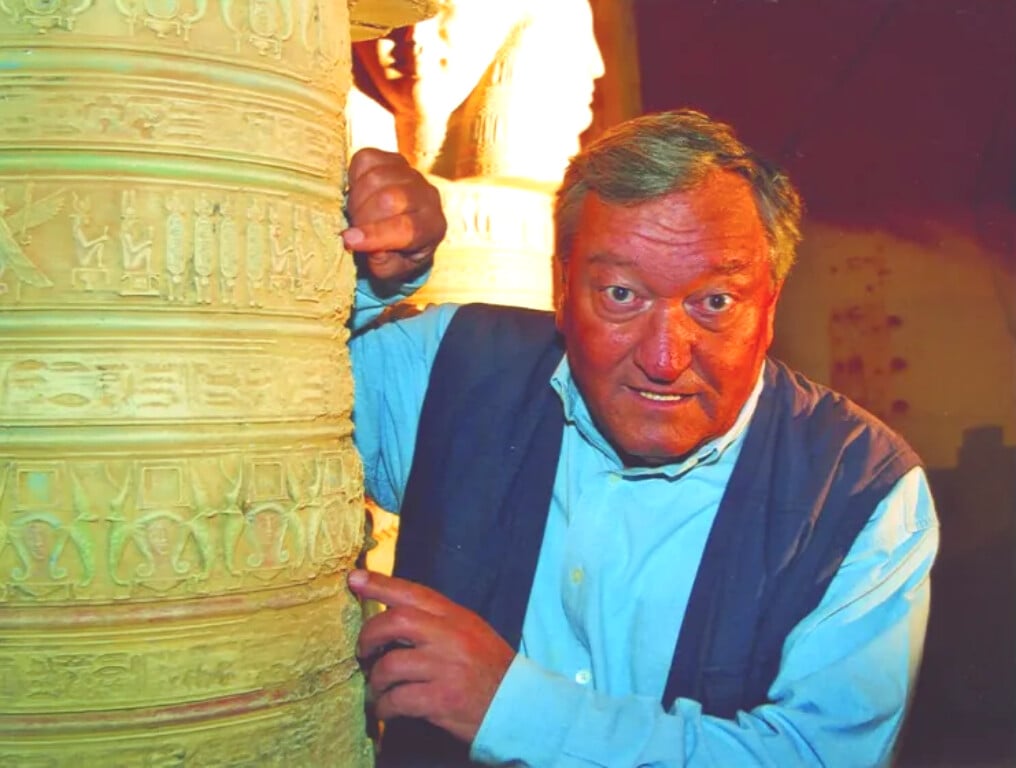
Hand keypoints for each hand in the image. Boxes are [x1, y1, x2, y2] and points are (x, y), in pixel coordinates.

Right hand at [342, 148, 446, 282]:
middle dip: (362, 216)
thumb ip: (379, 260)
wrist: (404, 231)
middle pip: (389, 199)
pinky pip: (366, 159)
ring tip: (355, 213)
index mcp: (432, 227)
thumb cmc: (397, 254)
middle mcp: (428, 196)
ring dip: (356, 198)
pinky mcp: (392, 158)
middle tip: (353, 228)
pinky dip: (354, 176)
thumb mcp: (390, 270)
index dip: (374, 234)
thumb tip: (357, 240)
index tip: (348, 241)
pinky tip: (357, 192)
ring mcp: (411, 173)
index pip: (405, 228)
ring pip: (376, 177)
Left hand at [348, 569, 514, 743]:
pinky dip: (384, 706)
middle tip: (362, 652)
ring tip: (377, 688)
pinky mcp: (442, 700)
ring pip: (390, 664)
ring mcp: (445, 668)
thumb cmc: (491, 669)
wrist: (519, 706)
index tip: (354, 578)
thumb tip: (394, 616)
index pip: (413, 593)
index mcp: (457, 617)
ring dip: (375, 680)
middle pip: (395, 622)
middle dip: (369, 636)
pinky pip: (398, 699)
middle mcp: (450, 637)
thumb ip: (438, 622)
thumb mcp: (471, 632)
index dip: (380, 583)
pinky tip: (386, 710)